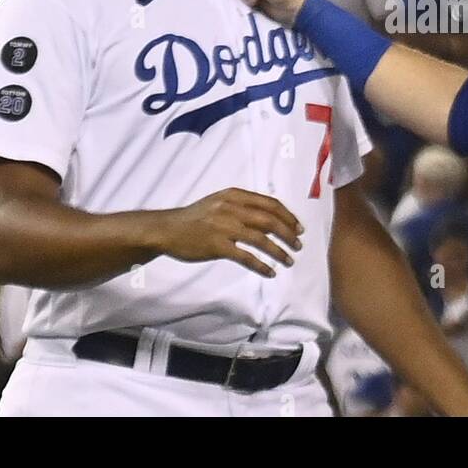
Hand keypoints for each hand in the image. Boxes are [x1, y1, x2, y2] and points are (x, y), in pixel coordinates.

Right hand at [156, 187, 304, 277]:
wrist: (167, 229)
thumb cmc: (195, 217)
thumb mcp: (219, 201)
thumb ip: (242, 205)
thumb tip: (270, 216)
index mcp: (235, 195)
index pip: (270, 204)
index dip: (288, 216)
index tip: (299, 228)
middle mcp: (231, 208)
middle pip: (270, 220)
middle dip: (288, 234)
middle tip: (298, 245)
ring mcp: (224, 227)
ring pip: (261, 239)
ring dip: (279, 251)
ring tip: (289, 260)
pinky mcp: (217, 246)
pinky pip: (246, 257)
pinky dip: (262, 265)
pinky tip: (270, 272)